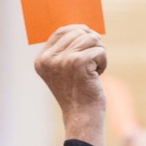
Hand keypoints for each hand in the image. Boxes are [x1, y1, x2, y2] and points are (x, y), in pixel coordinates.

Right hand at [34, 25, 107, 145]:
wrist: (82, 117)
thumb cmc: (78, 94)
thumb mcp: (65, 71)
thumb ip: (67, 50)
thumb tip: (83, 29)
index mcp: (41, 60)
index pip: (62, 31)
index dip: (79, 31)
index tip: (90, 39)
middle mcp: (48, 59)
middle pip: (78, 32)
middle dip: (92, 44)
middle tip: (93, 62)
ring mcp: (62, 60)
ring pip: (91, 39)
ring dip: (98, 53)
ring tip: (94, 70)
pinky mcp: (78, 62)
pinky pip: (99, 50)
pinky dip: (103, 62)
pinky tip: (97, 75)